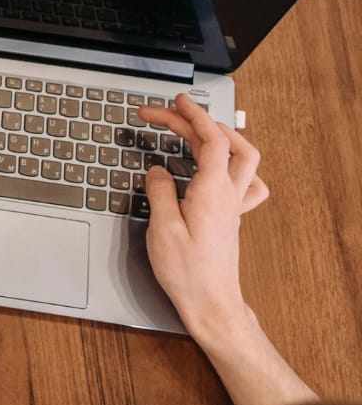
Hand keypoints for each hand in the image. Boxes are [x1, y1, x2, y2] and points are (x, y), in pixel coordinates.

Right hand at [141, 95, 268, 334]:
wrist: (211, 302)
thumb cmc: (188, 272)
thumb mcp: (162, 229)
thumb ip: (160, 192)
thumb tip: (157, 171)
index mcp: (211, 192)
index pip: (210, 140)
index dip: (192, 115)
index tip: (174, 103)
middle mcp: (228, 195)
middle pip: (224, 142)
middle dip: (195, 121)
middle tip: (166, 114)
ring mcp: (233, 205)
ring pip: (245, 157)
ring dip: (222, 135)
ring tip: (196, 128)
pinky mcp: (231, 216)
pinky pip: (248, 182)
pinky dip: (235, 164)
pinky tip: (221, 166)